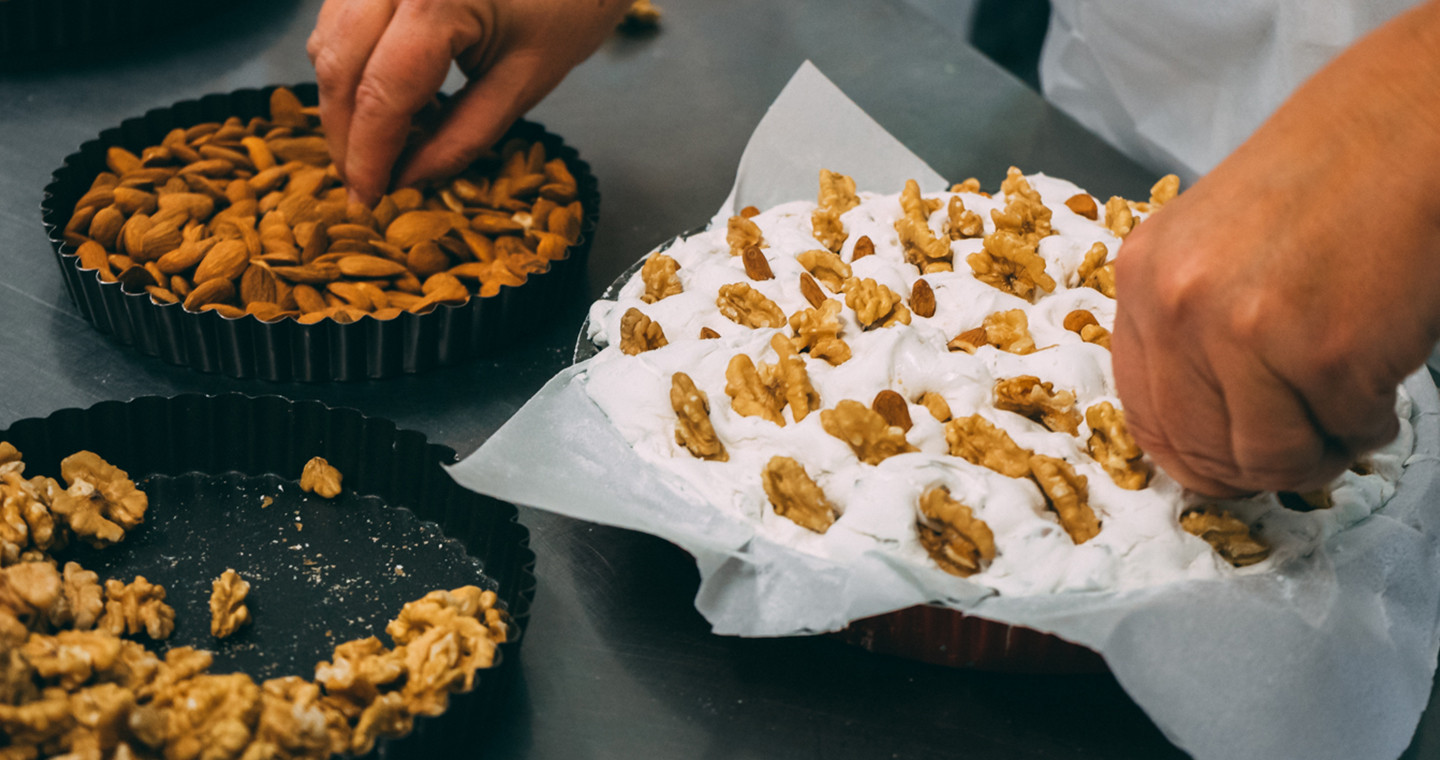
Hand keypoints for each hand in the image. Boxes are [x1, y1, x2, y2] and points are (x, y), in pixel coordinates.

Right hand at [306, 0, 630, 204]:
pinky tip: (386, 94)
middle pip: (337, 66)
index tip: (366, 200)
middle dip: (344, 134)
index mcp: (435, 0)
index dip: (368, 156)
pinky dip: (351, 62)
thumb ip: (462, 137)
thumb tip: (406, 180)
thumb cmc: (569, 2)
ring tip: (376, 144)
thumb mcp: (523, 82)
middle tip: (362, 183)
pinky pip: (339, 17)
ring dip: (342, 98)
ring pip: (327, 39)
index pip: (381, 94)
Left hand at [1111, 0, 1439, 495]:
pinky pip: (1343, 432)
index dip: (1189, 456)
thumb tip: (1199, 433)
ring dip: (1314, 454)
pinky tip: (1378, 383)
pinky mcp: (1327, 354)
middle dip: (1253, 469)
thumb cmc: (1315, 183)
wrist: (1402, 127)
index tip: (1224, 467)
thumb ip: (1186, 327)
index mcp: (1144, 279)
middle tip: (1297, 453)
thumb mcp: (1207, 246)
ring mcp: (1249, 333)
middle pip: (1200, 448)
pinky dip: (1369, 425)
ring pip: (1268, 458)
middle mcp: (1181, 307)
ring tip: (1344, 416)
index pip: (1144, 412)